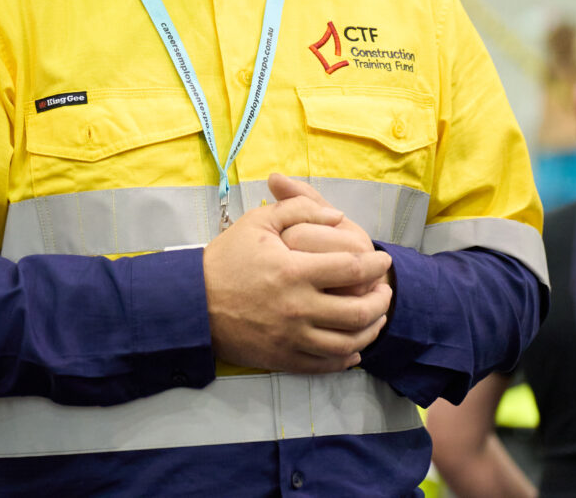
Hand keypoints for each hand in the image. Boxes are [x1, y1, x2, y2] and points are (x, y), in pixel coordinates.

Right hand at [203, 194, 392, 373]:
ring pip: (346, 343)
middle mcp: (297, 308)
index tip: (382, 259)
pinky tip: (353, 350)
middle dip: (381, 301)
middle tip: (385, 291)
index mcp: (294, 272)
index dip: (375, 264)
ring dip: (369, 331)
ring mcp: (290, 338)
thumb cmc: (225, 259)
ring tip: (375, 319)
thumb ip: (300, 209)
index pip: (352, 268)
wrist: (190, 303)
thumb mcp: (258, 221)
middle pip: (358, 311)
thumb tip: (336, 216)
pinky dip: (345, 360)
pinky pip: (323, 365)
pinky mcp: (281, 359)